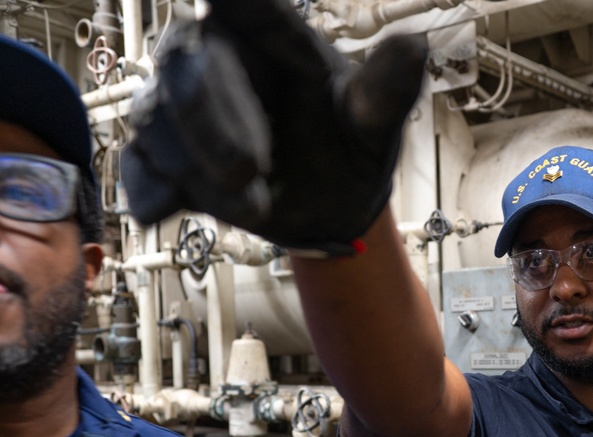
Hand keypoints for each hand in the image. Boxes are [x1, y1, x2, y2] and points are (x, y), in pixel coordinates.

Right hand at [121, 0, 427, 256]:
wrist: (329, 207)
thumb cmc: (349, 145)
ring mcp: (181, 110)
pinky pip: (139, 168)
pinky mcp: (164, 160)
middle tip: (252, 170)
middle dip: (211, 123)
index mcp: (267, 34)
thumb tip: (414, 46)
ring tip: (258, 206)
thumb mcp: (374, 122)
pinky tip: (164, 209)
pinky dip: (152, 191)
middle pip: (185, 65)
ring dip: (200, 170)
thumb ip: (386, 89)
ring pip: (158, 122)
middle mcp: (214, 59)